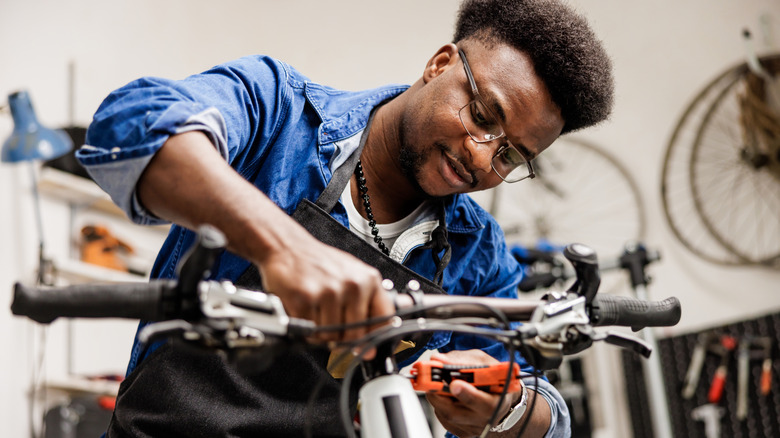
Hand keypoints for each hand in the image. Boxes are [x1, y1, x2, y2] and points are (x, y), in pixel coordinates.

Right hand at [258, 231, 394, 343]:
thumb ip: (370, 300)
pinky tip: (305, 311)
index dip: (376, 337)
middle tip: (333, 326)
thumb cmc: (320, 262)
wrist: (287, 247)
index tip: (370, 347)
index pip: (383, 318)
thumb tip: (390, 326)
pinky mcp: (305, 299)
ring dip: (322, 332)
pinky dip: (306, 328)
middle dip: (343, 338)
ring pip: (331, 335)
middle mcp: (352, 285)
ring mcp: (329, 292)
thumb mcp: (353, 274)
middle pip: (355, 333)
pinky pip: (311, 331)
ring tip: (317, 312)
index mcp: (368, 279)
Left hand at [424, 350, 549, 437]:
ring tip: (442, 384)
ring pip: (444, 414)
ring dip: (438, 397)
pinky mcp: (461, 432)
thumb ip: (463, 360)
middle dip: (439, 394)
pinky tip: (448, 396)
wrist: (502, 399)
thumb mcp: (484, 363)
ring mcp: (472, 429)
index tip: (454, 383)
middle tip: (433, 379)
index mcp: (497, 402)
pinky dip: (441, 404)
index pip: (483, 403)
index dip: (467, 393)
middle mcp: (485, 420)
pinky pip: (442, 418)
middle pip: (455, 413)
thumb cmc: (494, 379)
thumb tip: (438, 359)